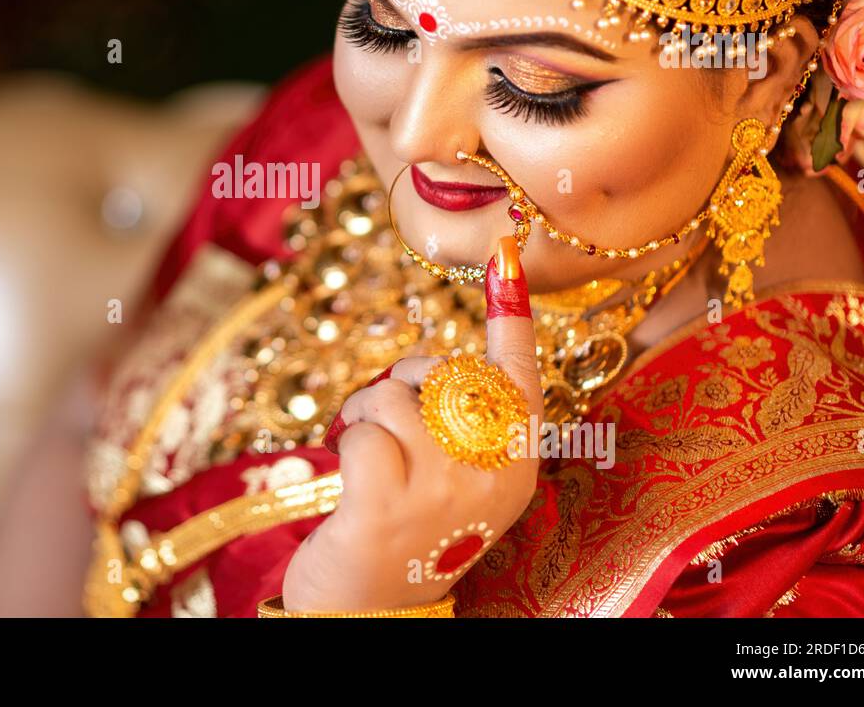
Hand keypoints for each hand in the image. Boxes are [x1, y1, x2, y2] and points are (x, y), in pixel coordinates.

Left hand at [281, 236, 540, 612]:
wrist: (373, 608)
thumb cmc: (413, 531)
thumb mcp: (460, 480)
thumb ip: (468, 424)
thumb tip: (447, 362)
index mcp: (516, 465)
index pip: (518, 377)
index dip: (510, 317)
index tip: (507, 255)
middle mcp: (491, 475)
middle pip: (444, 375)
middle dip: (406, 382)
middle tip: (390, 423)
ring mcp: (443, 490)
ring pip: (394, 398)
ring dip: (366, 415)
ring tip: (368, 455)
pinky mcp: (387, 504)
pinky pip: (360, 431)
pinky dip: (345, 444)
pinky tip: (352, 481)